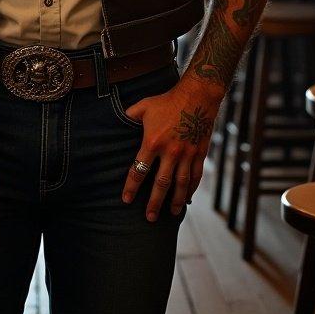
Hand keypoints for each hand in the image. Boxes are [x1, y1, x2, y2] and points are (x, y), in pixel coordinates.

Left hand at [120, 79, 220, 220]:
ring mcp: (186, 154)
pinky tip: (187, 199)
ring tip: (171, 214)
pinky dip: (191, 189)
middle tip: (148, 217)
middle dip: (154, 202)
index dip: (131, 186)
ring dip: (175, 201)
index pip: (139, 170)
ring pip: (180, 184)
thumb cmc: (167, 100)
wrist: (196, 96)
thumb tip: (115, 121)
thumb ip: (129, 116)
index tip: (126, 199)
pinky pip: (196, 176)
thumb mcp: (143, 106)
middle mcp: (170, 152)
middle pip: (161, 184)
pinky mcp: (199, 153)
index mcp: (152, 142)